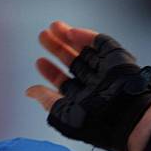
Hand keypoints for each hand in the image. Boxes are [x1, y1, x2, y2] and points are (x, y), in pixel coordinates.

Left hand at [26, 21, 150, 150]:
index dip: (51, 72)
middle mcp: (94, 84)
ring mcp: (105, 70)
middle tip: (43, 36)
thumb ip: (46, 100)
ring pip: (84, 49)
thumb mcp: (62, 113)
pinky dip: (85, 36)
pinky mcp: (117, 58)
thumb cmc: (92, 123)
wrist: (121, 117)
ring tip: (53, 27)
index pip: (63, 82)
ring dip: (68, 37)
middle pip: (73, 62)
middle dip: (57, 49)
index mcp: (82, 100)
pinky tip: (70, 32)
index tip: (39, 61)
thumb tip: (29, 91)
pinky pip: (101, 43)